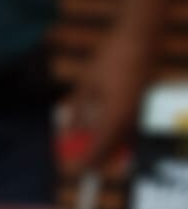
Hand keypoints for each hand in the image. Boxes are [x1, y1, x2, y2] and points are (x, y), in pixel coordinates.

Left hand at [66, 25, 151, 171]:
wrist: (140, 37)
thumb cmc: (111, 58)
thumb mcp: (86, 85)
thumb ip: (77, 112)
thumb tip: (69, 133)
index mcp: (113, 118)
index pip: (96, 153)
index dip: (81, 165)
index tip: (68, 170)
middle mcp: (127, 122)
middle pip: (108, 154)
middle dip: (90, 160)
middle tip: (73, 162)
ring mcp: (136, 115)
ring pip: (116, 144)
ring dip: (99, 147)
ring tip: (80, 142)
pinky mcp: (139, 108)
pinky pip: (123, 131)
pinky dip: (108, 136)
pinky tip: (95, 129)